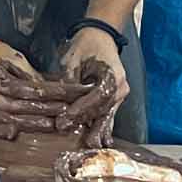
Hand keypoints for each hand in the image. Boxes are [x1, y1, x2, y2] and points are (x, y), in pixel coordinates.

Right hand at [0, 31, 89, 139]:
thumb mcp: (11, 55)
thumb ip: (29, 74)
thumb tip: (53, 89)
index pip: (24, 88)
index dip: (48, 93)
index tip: (67, 95)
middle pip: (16, 106)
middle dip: (43, 111)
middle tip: (65, 113)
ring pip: (6, 118)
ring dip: (30, 124)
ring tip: (51, 125)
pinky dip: (0, 133)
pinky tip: (14, 135)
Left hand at [55, 26, 129, 145]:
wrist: (100, 36)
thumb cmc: (85, 45)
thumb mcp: (73, 60)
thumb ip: (69, 81)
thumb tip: (60, 101)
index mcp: (112, 74)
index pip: (97, 96)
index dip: (81, 109)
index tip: (66, 119)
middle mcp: (120, 86)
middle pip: (104, 109)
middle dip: (89, 124)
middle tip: (79, 140)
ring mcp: (120, 93)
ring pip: (107, 113)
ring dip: (98, 129)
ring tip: (91, 146)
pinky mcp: (116, 97)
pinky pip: (108, 112)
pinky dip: (103, 125)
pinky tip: (102, 140)